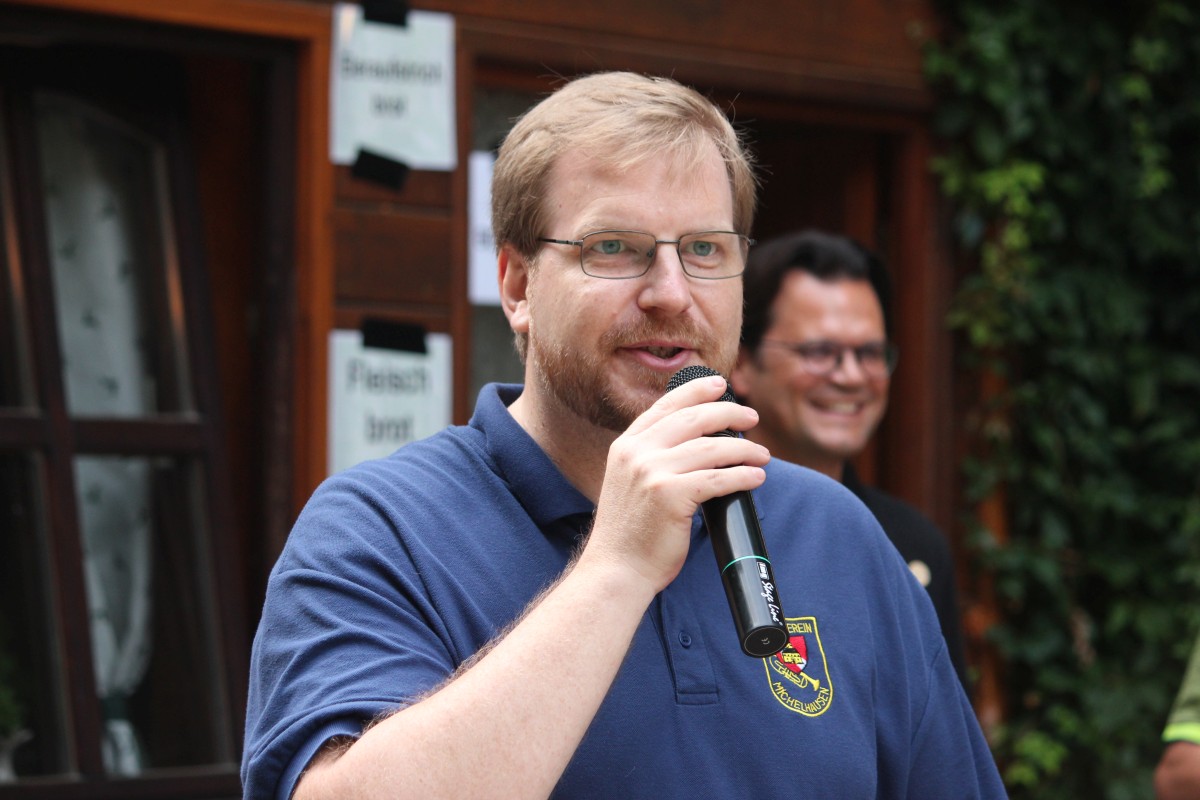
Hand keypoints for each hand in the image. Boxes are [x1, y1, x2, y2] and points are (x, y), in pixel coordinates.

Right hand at [583, 374, 769, 591]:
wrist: (617, 569)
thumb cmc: (630, 533)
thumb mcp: (630, 482)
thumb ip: (652, 458)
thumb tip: (700, 441)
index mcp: (626, 446)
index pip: (666, 406)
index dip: (696, 391)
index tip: (719, 384)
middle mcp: (636, 453)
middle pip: (693, 419)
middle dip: (729, 413)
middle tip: (751, 417)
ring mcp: (652, 472)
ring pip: (712, 448)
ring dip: (744, 449)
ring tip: (762, 456)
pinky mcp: (670, 496)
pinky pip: (718, 478)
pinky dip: (743, 475)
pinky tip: (756, 477)